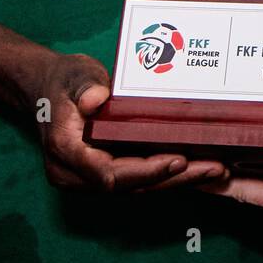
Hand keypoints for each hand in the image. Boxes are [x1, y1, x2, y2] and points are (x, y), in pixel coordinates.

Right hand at [32, 52, 226, 192]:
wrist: (45, 89)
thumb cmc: (62, 81)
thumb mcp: (73, 75)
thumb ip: (84, 87)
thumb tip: (94, 99)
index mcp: (66, 151)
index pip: (109, 174)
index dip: (146, 172)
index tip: (178, 160)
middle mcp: (74, 174)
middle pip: (129, 186)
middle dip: (174, 180)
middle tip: (216, 168)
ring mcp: (87, 179)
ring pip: (135, 188)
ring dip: (176, 181)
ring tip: (216, 169)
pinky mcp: (101, 175)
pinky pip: (136, 181)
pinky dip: (165, 176)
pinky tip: (197, 168)